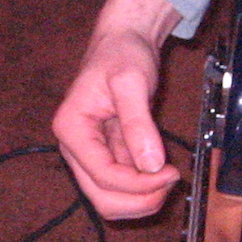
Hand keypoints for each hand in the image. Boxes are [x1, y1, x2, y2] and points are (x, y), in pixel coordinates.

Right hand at [53, 0, 182, 219]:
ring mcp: (89, 154)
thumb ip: (138, 123)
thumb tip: (150, 165)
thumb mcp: (132, 81)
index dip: (138, 184)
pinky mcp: (106, 155)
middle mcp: (75, 147)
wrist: (123, 42)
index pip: (102, 175)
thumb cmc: (122, 54)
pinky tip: (161, 168)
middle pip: (102, 198)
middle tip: (170, 182)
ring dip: (141, 198)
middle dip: (138, 199)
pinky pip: (122, 185)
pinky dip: (143, 186)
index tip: (169, 173)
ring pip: (110, 199)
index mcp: (71, 129)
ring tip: (167, 176)